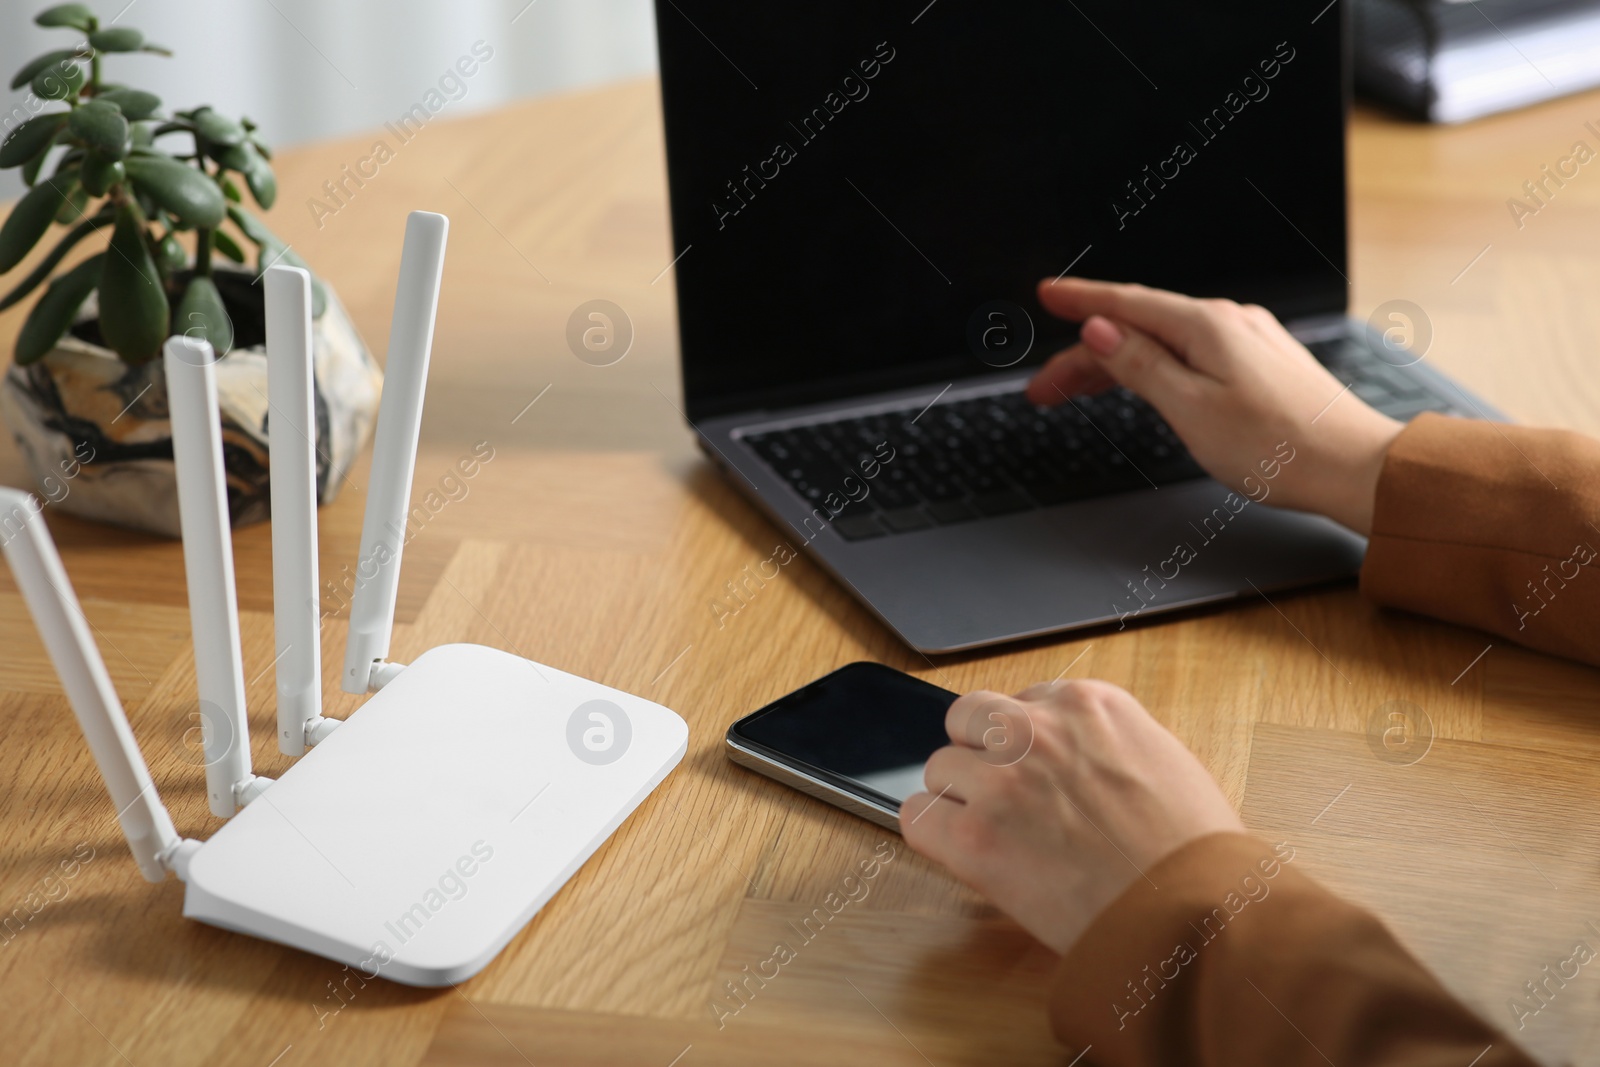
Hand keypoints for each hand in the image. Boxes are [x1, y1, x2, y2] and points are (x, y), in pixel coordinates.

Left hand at [901, 679, 1241, 954]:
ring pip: (940, 767)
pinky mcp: (974, 837)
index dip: (1022, 741)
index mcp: (1087, 704)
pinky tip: (963, 855)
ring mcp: (1001, 781)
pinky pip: (917, 817)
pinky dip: (933, 835)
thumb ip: (1103, 744)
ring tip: (997, 836)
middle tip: (1005, 799)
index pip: (1022, 700)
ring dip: (961, 799)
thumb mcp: (1162, 761)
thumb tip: (1073, 758)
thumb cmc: (1192, 853)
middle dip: (982, 756)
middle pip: (969, 720)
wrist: (1192, 915)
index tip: (1033, 770)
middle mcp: (1037, 730)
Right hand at [1024, 278, 1404, 535]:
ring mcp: (1248, 343)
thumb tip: (1101, 329)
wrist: (1355, 468)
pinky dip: (1153, 368)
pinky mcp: (1260, 366)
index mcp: (1208, 327)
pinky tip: (1142, 384)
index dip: (1080, 301)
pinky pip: (1190, 355)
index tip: (1046, 294)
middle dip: (1086, 354)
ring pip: (1163, 343)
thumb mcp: (1191, 409)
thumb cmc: (1279, 448)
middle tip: (1043, 387)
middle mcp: (1230, 323)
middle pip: (1140, 328)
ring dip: (1116, 365)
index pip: (1126, 304)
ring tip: (1077, 395)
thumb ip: (1141, 365)